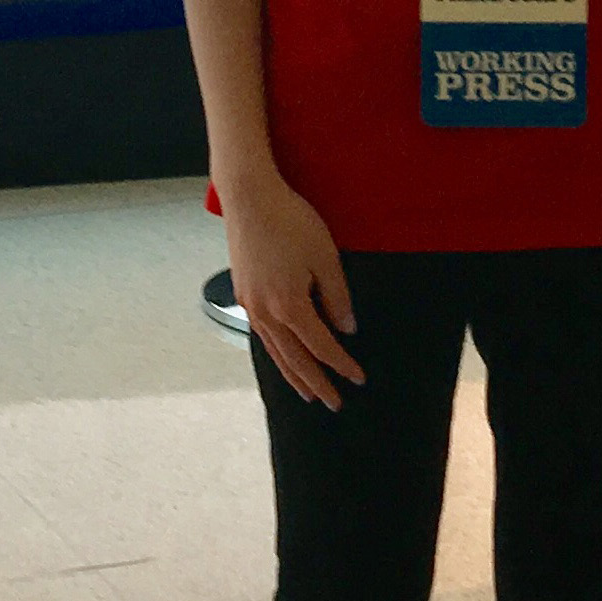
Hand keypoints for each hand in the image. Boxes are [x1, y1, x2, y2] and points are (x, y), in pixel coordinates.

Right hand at [220, 173, 362, 408]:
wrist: (249, 197)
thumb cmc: (291, 221)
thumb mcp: (325, 256)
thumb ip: (337, 297)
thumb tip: (346, 329)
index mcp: (290, 305)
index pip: (322, 346)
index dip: (342, 364)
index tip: (359, 379)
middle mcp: (266, 313)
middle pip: (295, 359)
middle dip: (317, 383)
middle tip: (334, 403)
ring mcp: (250, 305)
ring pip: (275, 352)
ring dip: (293, 375)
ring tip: (308, 393)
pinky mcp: (242, 294)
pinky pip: (262, 336)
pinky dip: (276, 354)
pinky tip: (283, 357)